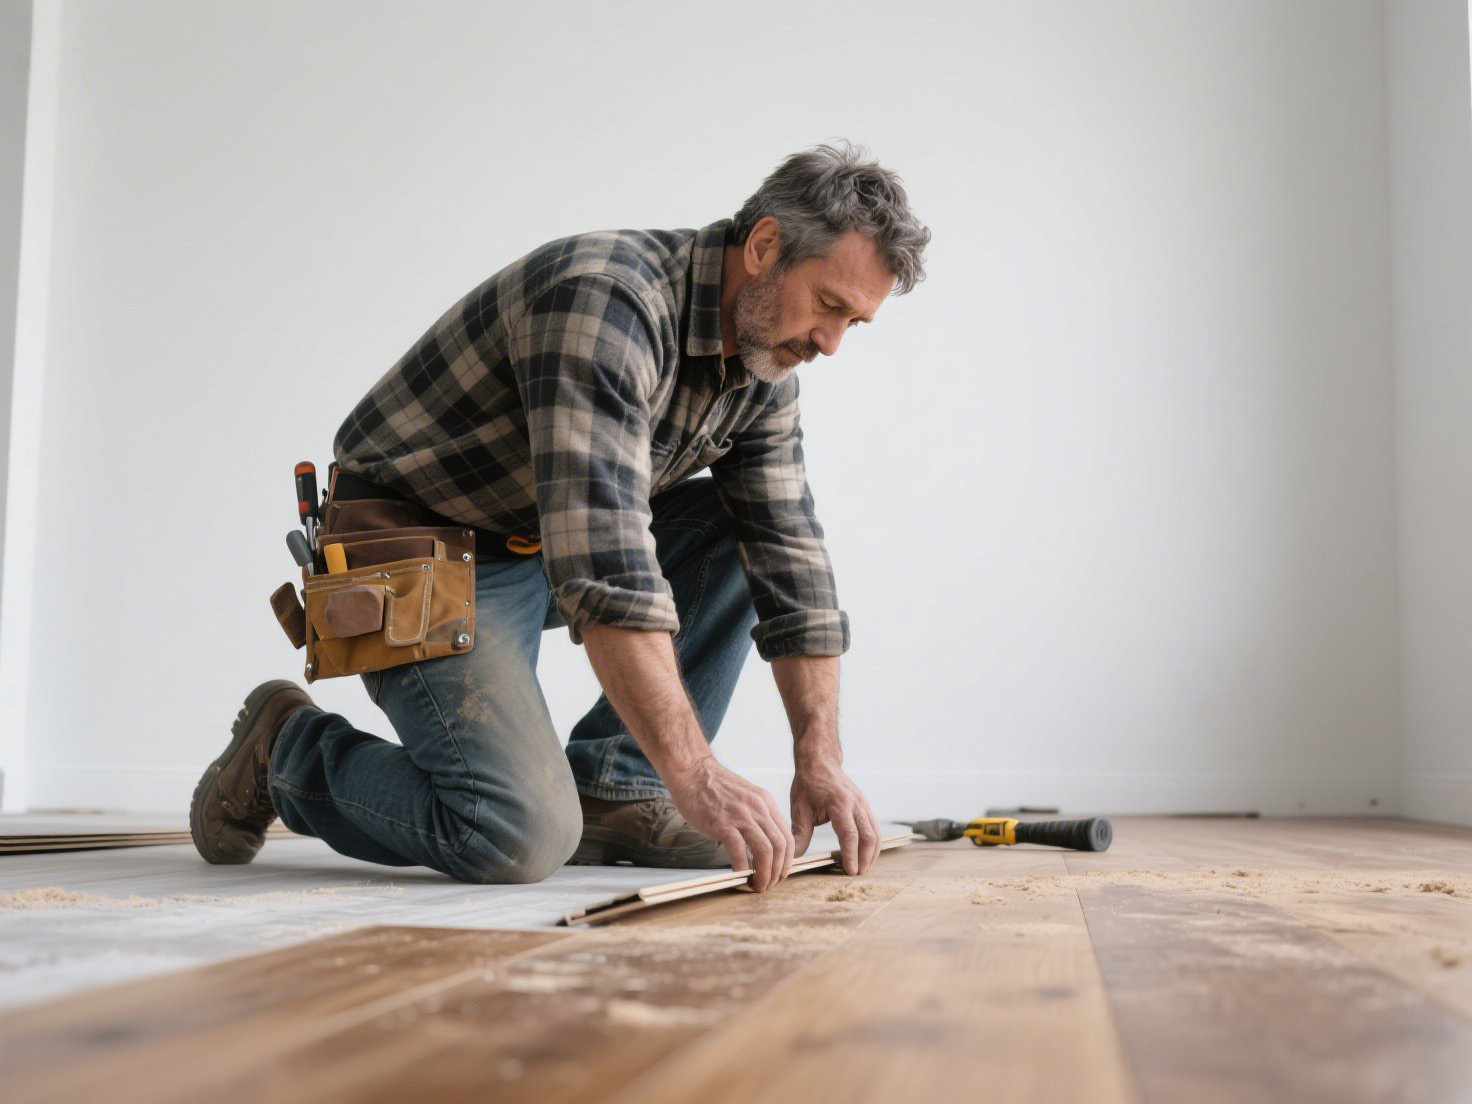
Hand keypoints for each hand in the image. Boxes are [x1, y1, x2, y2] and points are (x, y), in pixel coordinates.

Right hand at [666, 756, 794, 891]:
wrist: (692, 772)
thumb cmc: (714, 787)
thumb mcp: (746, 797)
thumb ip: (756, 817)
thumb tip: (761, 844)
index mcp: (766, 803)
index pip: (787, 836)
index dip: (786, 860)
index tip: (780, 873)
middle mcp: (758, 808)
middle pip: (780, 846)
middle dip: (778, 871)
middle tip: (770, 885)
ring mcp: (741, 816)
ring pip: (765, 850)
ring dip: (764, 874)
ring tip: (758, 886)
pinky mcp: (722, 823)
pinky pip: (739, 851)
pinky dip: (743, 868)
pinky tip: (740, 876)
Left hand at [790, 761, 880, 874]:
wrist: (820, 761)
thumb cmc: (808, 784)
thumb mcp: (799, 807)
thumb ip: (800, 833)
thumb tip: (795, 856)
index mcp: (839, 803)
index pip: (849, 834)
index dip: (851, 855)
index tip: (850, 871)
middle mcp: (855, 803)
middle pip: (868, 836)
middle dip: (864, 858)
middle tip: (857, 875)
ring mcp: (863, 803)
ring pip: (875, 833)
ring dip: (871, 854)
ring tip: (862, 868)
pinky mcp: (865, 805)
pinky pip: (874, 828)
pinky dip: (872, 844)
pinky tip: (864, 855)